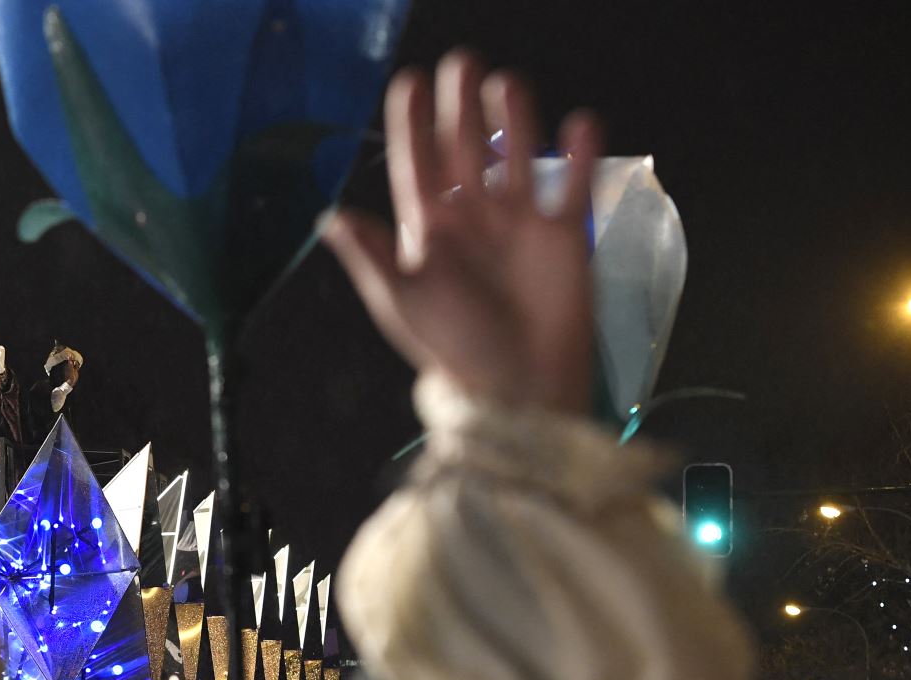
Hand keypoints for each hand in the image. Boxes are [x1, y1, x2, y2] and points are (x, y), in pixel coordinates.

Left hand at [319, 51, 600, 416]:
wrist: (517, 386)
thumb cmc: (454, 346)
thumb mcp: (403, 301)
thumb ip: (371, 256)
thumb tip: (330, 217)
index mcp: (430, 232)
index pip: (418, 166)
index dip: (411, 126)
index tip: (407, 82)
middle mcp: (473, 219)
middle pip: (465, 149)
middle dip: (460, 107)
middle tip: (460, 62)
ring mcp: (519, 225)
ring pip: (517, 156)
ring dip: (514, 119)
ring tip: (506, 82)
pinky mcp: (564, 238)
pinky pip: (573, 185)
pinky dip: (580, 155)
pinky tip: (579, 122)